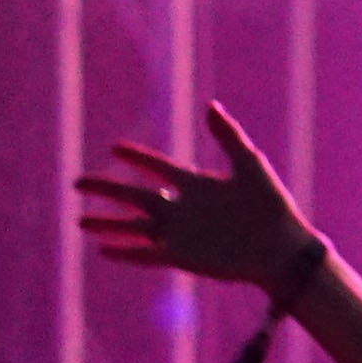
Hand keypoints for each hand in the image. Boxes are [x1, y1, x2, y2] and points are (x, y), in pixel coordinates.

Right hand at [79, 106, 330, 304]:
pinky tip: (103, 250)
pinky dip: (125, 252)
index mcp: (197, 184)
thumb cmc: (272, 207)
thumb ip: (228, 136)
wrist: (283, 248)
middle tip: (78, 182)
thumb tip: (210, 106)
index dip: (137, 158)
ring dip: (107, 224)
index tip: (115, 148)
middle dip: (106, 189)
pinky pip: (146, 254)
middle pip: (135, 196)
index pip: (158, 168)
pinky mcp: (181, 256)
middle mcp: (182, 209)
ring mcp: (179, 234)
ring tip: (79, 222)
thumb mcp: (250, 164)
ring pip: (133, 227)